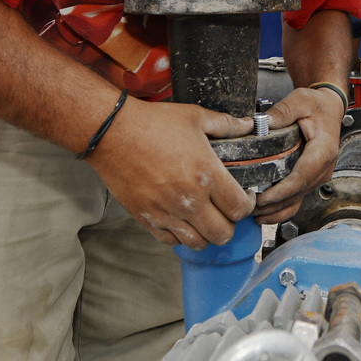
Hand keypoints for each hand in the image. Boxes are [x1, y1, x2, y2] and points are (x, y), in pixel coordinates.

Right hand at [88, 99, 255, 249]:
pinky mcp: (147, 218)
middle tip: (225, 211)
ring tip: (205, 218)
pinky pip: (171, 241)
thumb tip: (247, 125)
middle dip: (230, 224)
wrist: (113, 133)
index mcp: (206, 174)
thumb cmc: (152, 123)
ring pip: (198, 243)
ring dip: (206, 234)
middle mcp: (189, 199)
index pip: (240, 208)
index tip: (244, 198)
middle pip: (223, 233)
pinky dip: (180, 235)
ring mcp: (167, 212)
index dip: (247, 206)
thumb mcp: (194, 117)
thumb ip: (225, 124)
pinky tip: (182, 219)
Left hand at [253, 87, 343, 223]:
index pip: (301, 178)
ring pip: (297, 200)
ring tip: (253, 215)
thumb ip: (282, 111)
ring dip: (276, 211)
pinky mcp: (312, 179)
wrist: (329, 107)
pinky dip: (282, 209)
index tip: (263, 198)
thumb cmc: (317, 105)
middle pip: (297, 194)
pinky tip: (266, 214)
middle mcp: (323, 167)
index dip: (281, 192)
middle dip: (273, 205)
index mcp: (323, 150)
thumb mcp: (300, 100)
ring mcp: (319, 176)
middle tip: (248, 207)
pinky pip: (298, 198)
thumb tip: (261, 124)